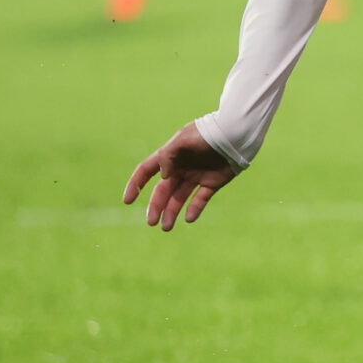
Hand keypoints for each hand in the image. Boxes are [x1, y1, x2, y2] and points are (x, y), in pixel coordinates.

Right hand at [124, 122, 238, 231]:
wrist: (235, 134)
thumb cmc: (206, 134)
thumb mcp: (182, 141)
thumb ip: (168, 157)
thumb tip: (162, 176)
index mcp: (170, 157)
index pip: (147, 171)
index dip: (135, 185)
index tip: (128, 201)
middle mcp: (181, 168)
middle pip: (163, 190)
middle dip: (156, 206)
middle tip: (151, 222)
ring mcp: (196, 176)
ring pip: (180, 198)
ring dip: (172, 212)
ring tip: (166, 227)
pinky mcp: (213, 182)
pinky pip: (200, 199)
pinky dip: (194, 209)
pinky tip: (188, 219)